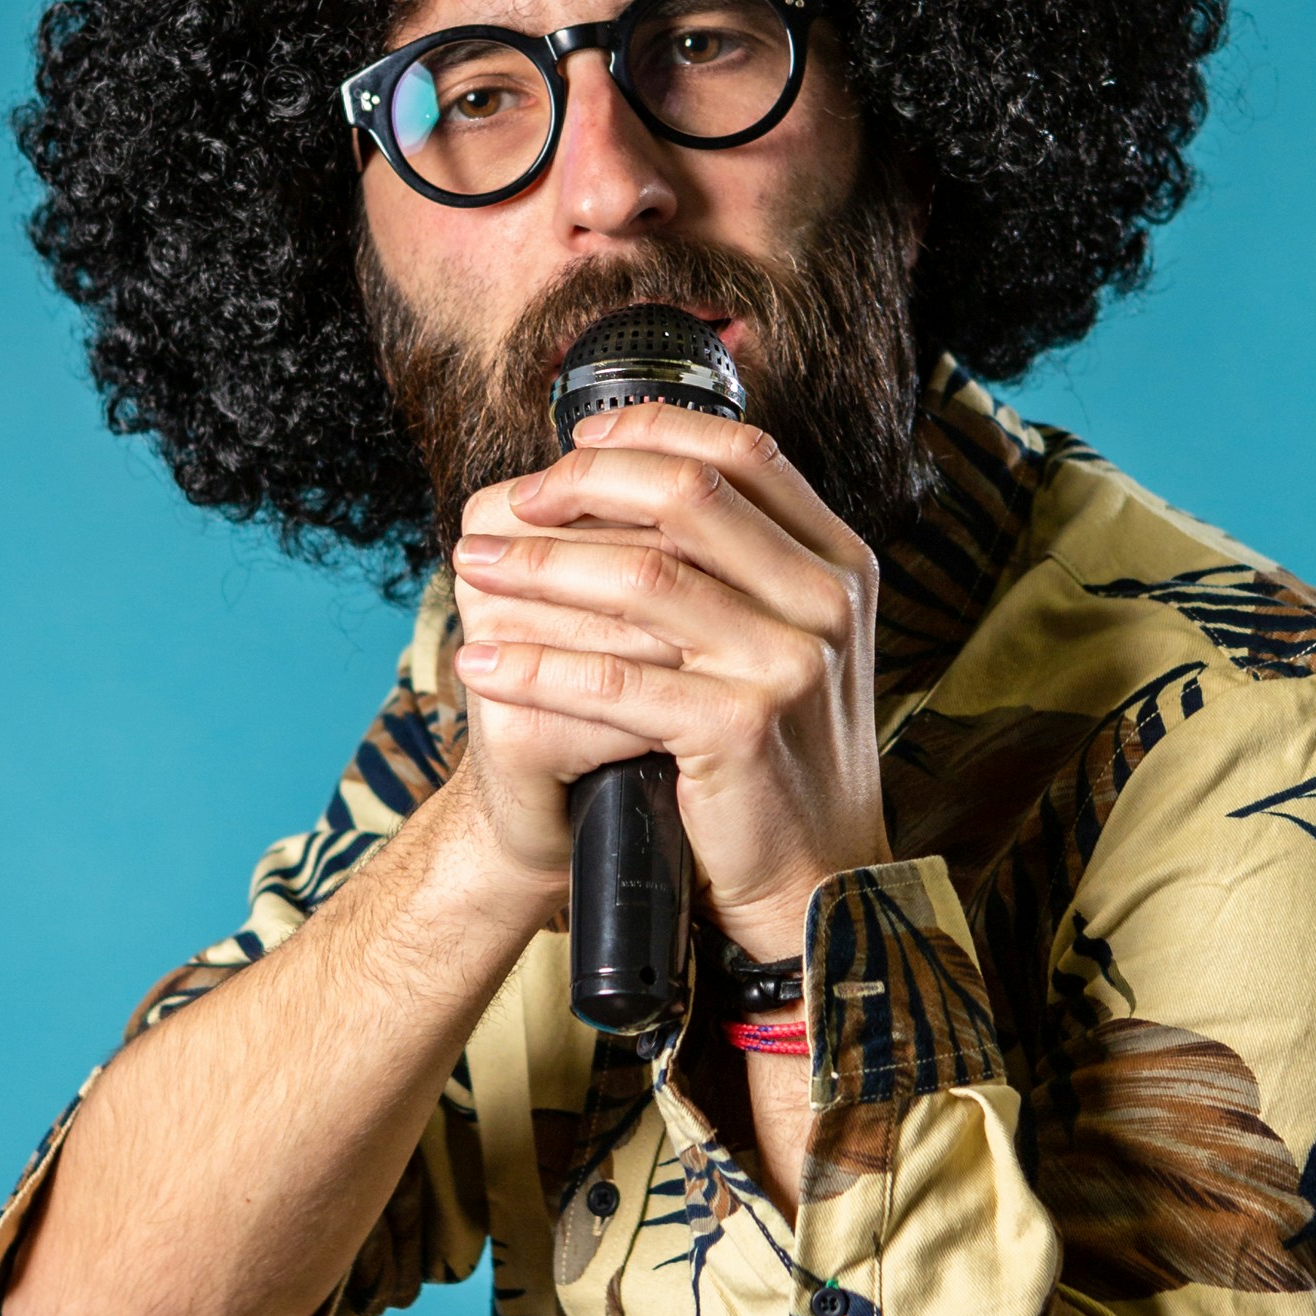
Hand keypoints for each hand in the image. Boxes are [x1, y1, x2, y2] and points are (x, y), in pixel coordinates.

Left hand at [448, 404, 888, 957]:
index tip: (574, 446)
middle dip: (583, 487)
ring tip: (476, 571)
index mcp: (838, 564)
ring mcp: (792, 662)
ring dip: (541, 569)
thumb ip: (736, 567)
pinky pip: (615, 680)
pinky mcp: (742, 727)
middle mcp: (826, 601)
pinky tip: (485, 666)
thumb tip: (622, 481)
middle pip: (689, 494)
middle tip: (512, 505)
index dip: (650, 434)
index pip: (744, 452)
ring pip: (643, 578)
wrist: (816, 882)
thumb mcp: (784, 644)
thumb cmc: (778, 760)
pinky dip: (537, 668)